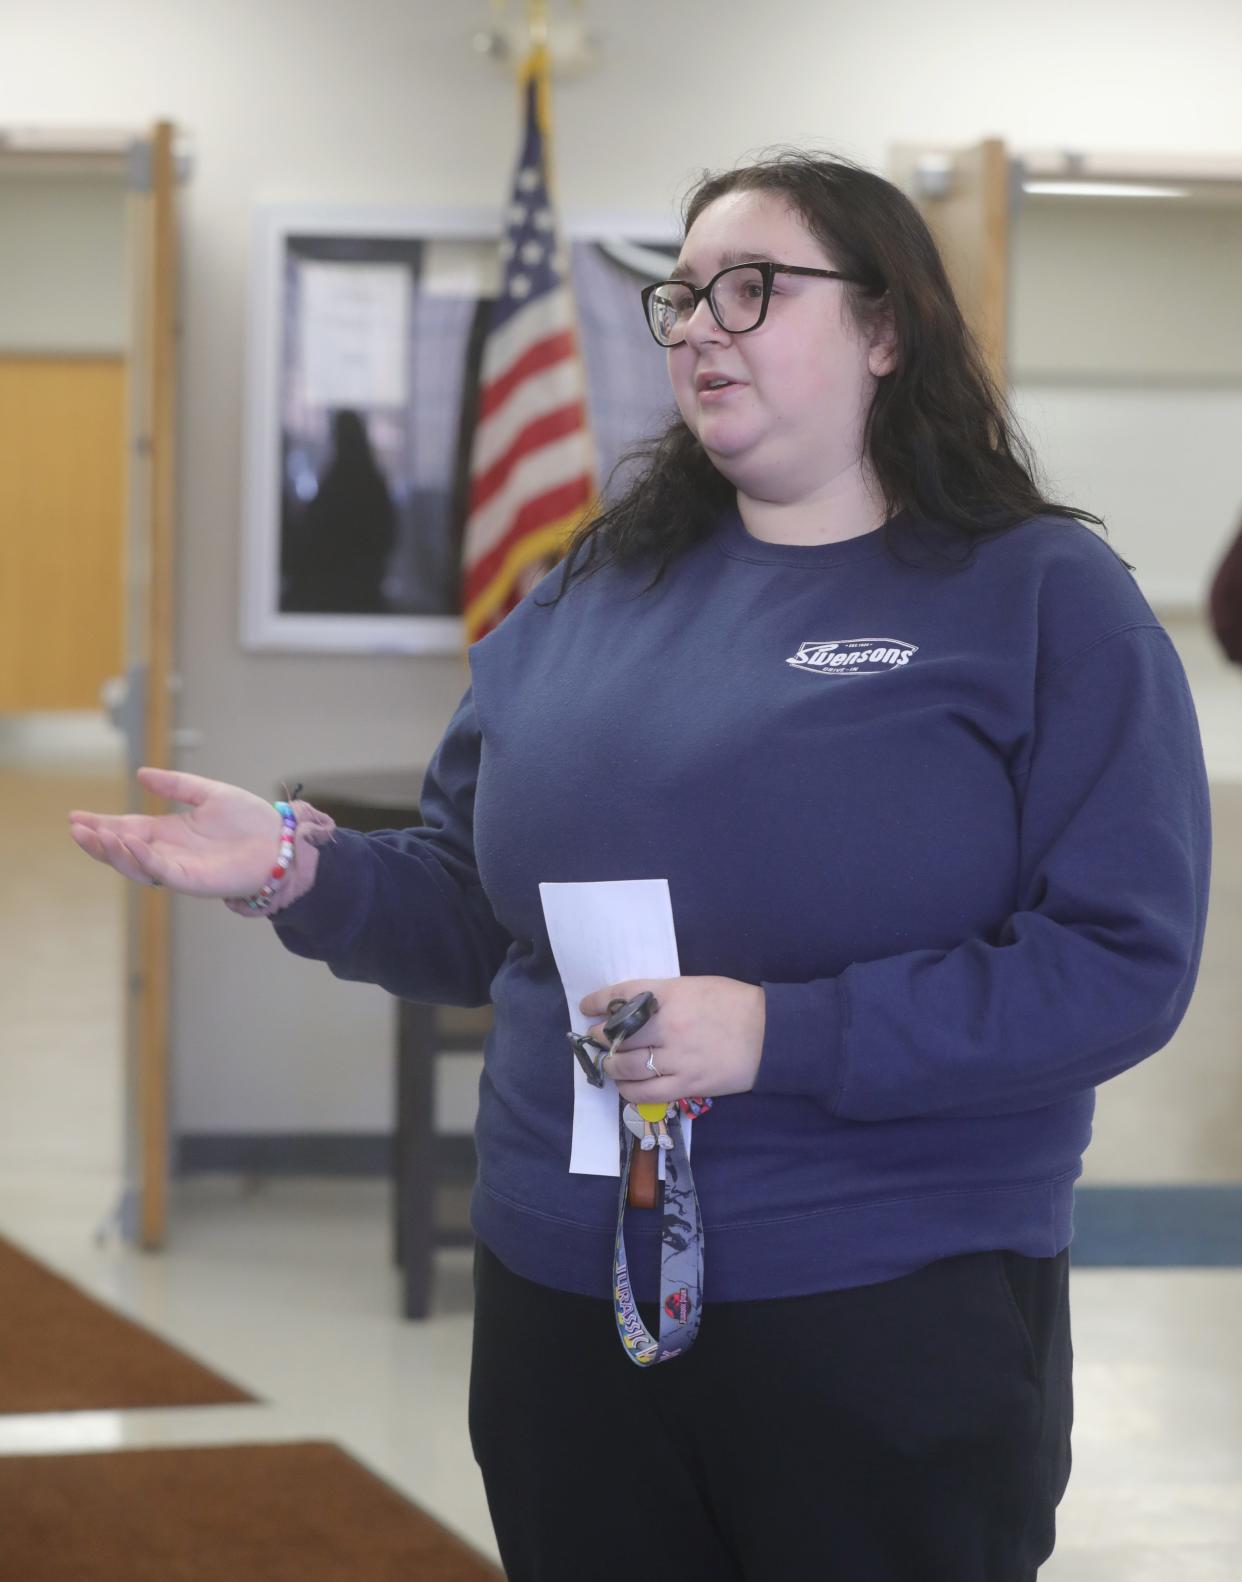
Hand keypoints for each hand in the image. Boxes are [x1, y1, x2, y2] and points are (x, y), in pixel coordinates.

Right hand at [68, 767, 292, 898]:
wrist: (279, 842)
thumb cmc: (249, 820)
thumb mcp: (208, 793)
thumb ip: (176, 785)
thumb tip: (141, 775)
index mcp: (169, 833)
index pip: (126, 829)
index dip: (101, 824)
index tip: (75, 816)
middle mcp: (168, 852)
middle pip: (122, 850)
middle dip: (97, 841)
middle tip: (76, 828)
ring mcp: (178, 868)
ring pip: (135, 865)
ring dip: (113, 852)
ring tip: (97, 834)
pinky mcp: (193, 881)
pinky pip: (161, 872)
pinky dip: (142, 858)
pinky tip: (129, 842)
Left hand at [579, 976, 765, 1103]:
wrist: (771, 1033)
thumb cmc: (736, 1003)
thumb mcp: (697, 985)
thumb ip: (665, 995)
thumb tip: (634, 1007)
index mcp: (671, 994)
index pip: (622, 996)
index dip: (598, 1001)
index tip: (586, 1006)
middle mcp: (668, 1025)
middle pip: (618, 1034)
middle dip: (602, 1037)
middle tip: (597, 1039)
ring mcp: (677, 1057)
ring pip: (627, 1066)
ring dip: (612, 1066)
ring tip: (610, 1064)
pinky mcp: (687, 1083)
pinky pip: (646, 1092)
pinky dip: (629, 1091)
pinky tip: (625, 1087)